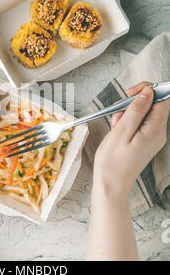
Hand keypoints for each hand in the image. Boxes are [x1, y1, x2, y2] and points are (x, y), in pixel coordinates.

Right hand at [93, 81, 169, 199]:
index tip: (130, 93)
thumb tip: (148, 92)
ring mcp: (152, 138)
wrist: (111, 185)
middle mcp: (158, 133)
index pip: (163, 98)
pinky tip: (118, 131)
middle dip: (133, 103)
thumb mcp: (121, 132)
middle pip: (153, 104)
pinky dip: (127, 122)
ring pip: (144, 113)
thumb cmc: (113, 162)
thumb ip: (136, 110)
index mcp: (155, 130)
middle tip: (119, 114)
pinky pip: (139, 124)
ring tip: (116, 126)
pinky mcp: (145, 141)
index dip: (147, 90)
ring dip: (128, 113)